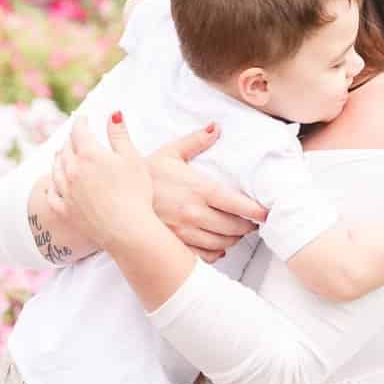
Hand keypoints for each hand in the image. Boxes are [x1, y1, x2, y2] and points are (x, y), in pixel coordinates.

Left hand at [47, 114, 155, 250]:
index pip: (78, 130)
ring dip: (60, 158)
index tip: (84, 119)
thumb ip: (119, 135)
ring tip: (64, 154)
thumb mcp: (132, 158)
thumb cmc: (135, 193)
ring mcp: (65, 191)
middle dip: (71, 139)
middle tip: (76, 136)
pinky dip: (52, 184)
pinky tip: (54, 183)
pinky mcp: (64, 210)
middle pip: (65, 148)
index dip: (81, 122)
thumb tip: (113, 113)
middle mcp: (71, 170)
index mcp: (88, 154)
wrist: (128, 230)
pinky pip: (51, 193)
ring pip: (55, 168)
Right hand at [147, 123, 266, 262]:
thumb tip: (216, 127)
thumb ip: (196, 141)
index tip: (266, 214)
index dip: (256, 211)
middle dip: (247, 226)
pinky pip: (205, 256)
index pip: (238, 205)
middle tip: (252, 222)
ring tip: (237, 232)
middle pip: (234, 227)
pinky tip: (218, 245)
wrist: (117, 198)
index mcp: (199, 190)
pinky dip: (217, 252)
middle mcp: (195, 213)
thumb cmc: (146, 175)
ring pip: (223, 243)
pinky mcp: (177, 245)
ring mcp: (186, 232)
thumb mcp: (170, 153)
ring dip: (234, 239)